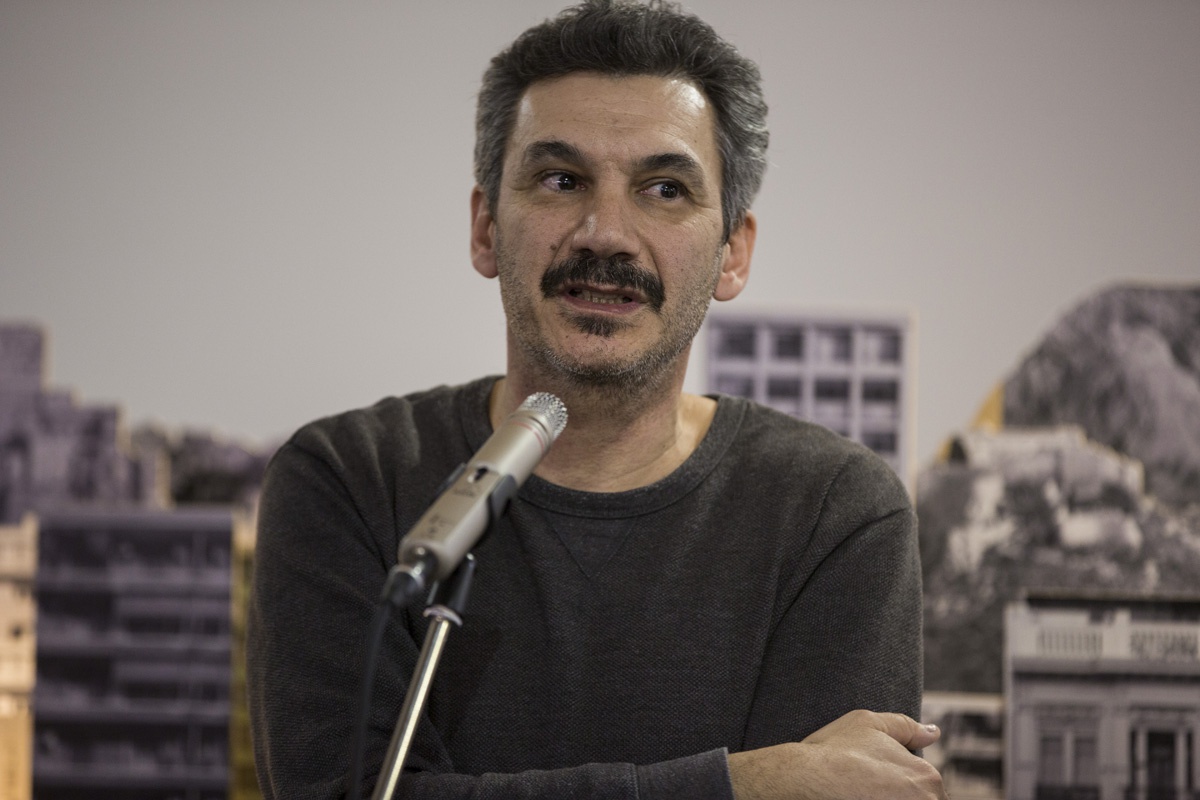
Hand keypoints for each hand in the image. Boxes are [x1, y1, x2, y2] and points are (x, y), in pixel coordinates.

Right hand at [727, 709, 946, 799]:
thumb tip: (932, 733)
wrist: (804, 779)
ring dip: (885, 799)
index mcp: (926, 778)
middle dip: (896, 795)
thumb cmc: (835, 750)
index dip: (900, 782)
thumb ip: (907, 727)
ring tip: (858, 794)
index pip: (927, 788)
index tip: (875, 781)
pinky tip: (853, 798)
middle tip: (865, 789)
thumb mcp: (870, 723)